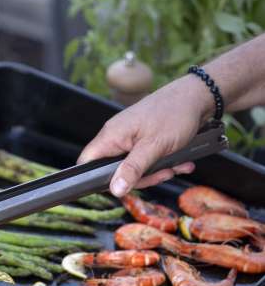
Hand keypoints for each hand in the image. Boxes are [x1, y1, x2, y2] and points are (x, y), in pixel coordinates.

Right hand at [78, 76, 212, 196]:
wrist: (198, 96)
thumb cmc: (175, 113)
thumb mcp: (154, 147)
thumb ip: (133, 169)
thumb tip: (115, 189)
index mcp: (111, 135)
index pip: (87, 161)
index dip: (95, 178)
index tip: (118, 187)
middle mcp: (116, 136)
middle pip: (112, 170)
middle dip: (138, 178)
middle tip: (159, 175)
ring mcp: (129, 138)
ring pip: (131, 167)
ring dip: (154, 172)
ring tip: (172, 167)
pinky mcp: (142, 140)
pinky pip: (143, 160)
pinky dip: (160, 164)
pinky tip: (177, 162)